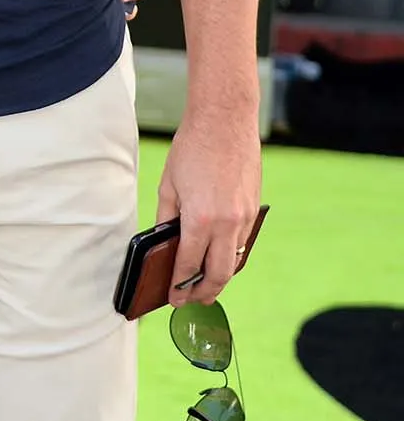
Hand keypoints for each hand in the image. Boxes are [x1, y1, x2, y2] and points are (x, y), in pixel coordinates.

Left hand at [157, 111, 261, 306]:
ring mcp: (245, 217)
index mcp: (200, 218)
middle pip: (218, 274)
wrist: (225, 119)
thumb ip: (167, 218)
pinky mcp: (254, 208)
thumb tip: (165, 243)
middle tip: (191, 300)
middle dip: (204, 293)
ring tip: (206, 286)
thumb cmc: (192, 147)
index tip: (173, 299)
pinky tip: (219, 257)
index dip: (179, 285)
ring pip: (234, 260)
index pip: (188, 264)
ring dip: (220, 277)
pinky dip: (231, 255)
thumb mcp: (168, 184)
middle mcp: (227, 223)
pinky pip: (243, 242)